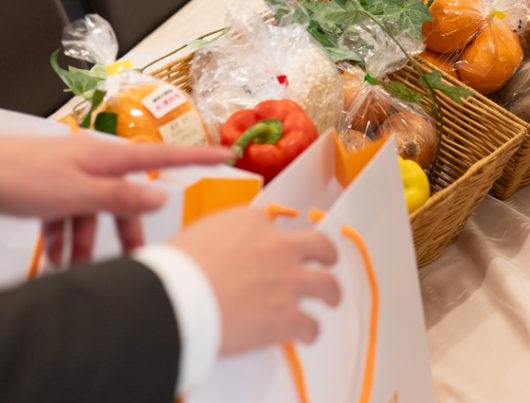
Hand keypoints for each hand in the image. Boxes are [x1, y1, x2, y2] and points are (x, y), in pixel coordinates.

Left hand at [0, 133, 231, 264]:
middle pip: (126, 199)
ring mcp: (72, 177)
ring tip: (76, 271)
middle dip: (127, 232)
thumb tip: (163, 194)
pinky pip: (69, 216)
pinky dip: (65, 239)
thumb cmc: (23, 175)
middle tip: (135, 260)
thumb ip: (121, 196)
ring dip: (88, 244)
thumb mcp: (77, 192)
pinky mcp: (50, 190)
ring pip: (94, 214)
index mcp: (109, 158)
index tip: (226, 154)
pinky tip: (56, 261)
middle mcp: (95, 165)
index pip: (165, 156)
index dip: (197, 156)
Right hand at [170, 207, 341, 353]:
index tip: (276, 246)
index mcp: (252, 221)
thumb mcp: (197, 233)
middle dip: (325, 254)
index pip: (275, 223)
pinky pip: (311, 325)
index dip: (276, 238)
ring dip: (331, 293)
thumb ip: (221, 235)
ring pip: (327, 284)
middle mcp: (277, 247)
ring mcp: (287, 281)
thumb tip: (220, 247)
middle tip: (326, 260)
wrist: (172, 300)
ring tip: (330, 298)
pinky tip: (306, 333)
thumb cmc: (174, 270)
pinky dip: (310, 331)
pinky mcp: (286, 316)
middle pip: (319, 245)